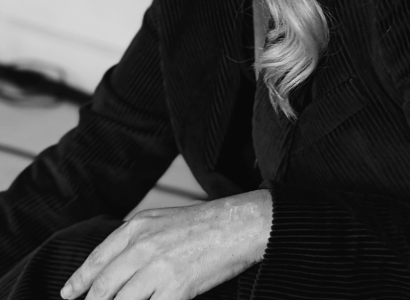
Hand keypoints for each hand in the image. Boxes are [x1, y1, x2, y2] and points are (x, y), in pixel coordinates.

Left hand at [60, 189, 271, 299]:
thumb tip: (119, 264)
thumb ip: (138, 239)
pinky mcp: (176, 290)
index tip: (68, 294)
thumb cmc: (205, 223)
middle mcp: (142, 247)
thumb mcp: (163, 220)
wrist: (238, 224)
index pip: (99, 259)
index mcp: (138, 227)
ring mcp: (158, 270)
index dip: (80, 280)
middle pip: (104, 286)